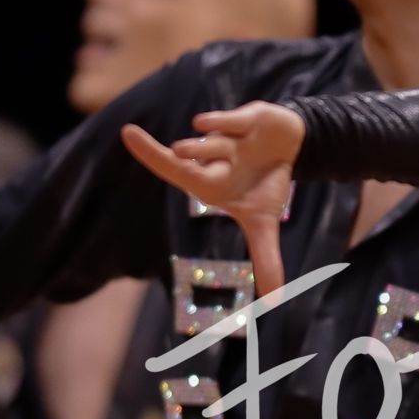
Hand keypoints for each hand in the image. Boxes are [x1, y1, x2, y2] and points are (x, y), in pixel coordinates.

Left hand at [120, 101, 305, 297]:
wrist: (292, 149)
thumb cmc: (265, 185)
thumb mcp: (264, 222)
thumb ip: (265, 257)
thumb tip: (274, 301)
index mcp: (207, 181)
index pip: (171, 169)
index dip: (149, 154)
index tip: (127, 134)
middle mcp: (212, 158)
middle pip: (188, 157)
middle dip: (181, 155)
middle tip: (177, 152)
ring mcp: (227, 137)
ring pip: (212, 141)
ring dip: (213, 145)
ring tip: (229, 145)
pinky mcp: (248, 117)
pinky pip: (229, 119)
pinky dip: (220, 120)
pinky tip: (205, 122)